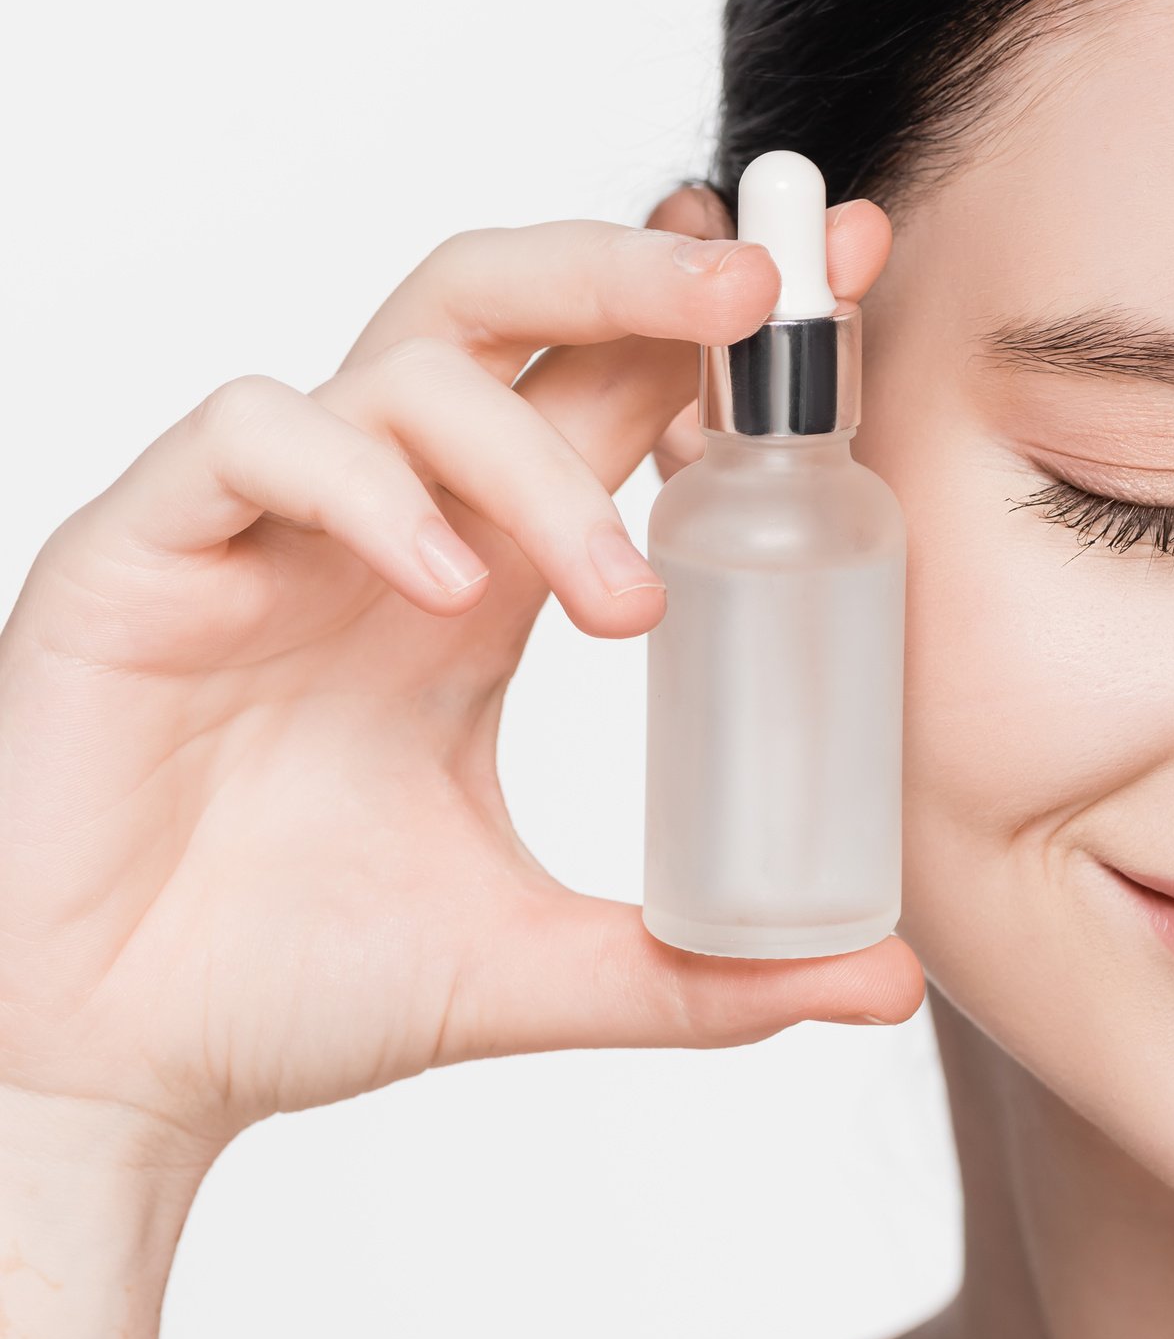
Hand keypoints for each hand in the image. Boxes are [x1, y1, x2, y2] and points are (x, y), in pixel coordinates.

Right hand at [0, 189, 919, 1149]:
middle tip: (765, 295)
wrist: (115, 1067)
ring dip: (536, 456)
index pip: (608, 392)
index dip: (718, 329)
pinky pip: (256, 434)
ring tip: (620, 605)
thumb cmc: (289, 989)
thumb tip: (893, 981)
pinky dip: (364, 486)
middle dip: (639, 272)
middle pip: (507, 304)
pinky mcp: (144, 551)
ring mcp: (260, 527)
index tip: (845, 272)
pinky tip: (441, 589)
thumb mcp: (537, 968)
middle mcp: (379, 524)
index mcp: (475, 581)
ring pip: (408, 364)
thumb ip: (707, 970)